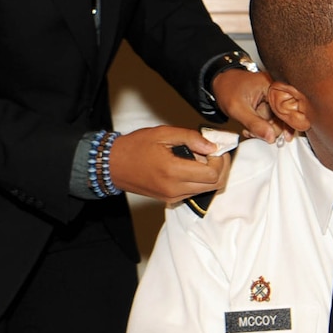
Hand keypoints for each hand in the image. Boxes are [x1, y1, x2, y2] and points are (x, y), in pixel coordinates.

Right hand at [108, 125, 230, 200]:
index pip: (212, 174)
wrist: (112, 165)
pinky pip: (194, 192)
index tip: (216, 148)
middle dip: (220, 168)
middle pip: (214, 185)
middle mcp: (174, 189)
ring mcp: (172, 196)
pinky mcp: (169, 199)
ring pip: (206, 190)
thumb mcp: (163, 133)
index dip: (220, 161)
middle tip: (215, 153)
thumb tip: (212, 146)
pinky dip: (200, 180)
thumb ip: (191, 138)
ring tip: (201, 157)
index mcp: (173, 171)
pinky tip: (192, 165)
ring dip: (211, 175)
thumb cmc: (134, 147)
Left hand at [210, 66, 288, 143]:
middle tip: (255, 133)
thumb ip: (254, 124)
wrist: (219, 84)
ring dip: (265, 129)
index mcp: (271, 86)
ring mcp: (272, 98)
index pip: (287, 108)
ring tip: (249, 130)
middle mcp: (275, 90)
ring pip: (276, 120)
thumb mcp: (237, 108)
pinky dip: (262, 126)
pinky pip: (271, 119)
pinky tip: (251, 127)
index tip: (285, 138)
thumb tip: (271, 137)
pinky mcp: (268, 104)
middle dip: (271, 129)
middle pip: (284, 116)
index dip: (287, 124)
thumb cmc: (227, 90)